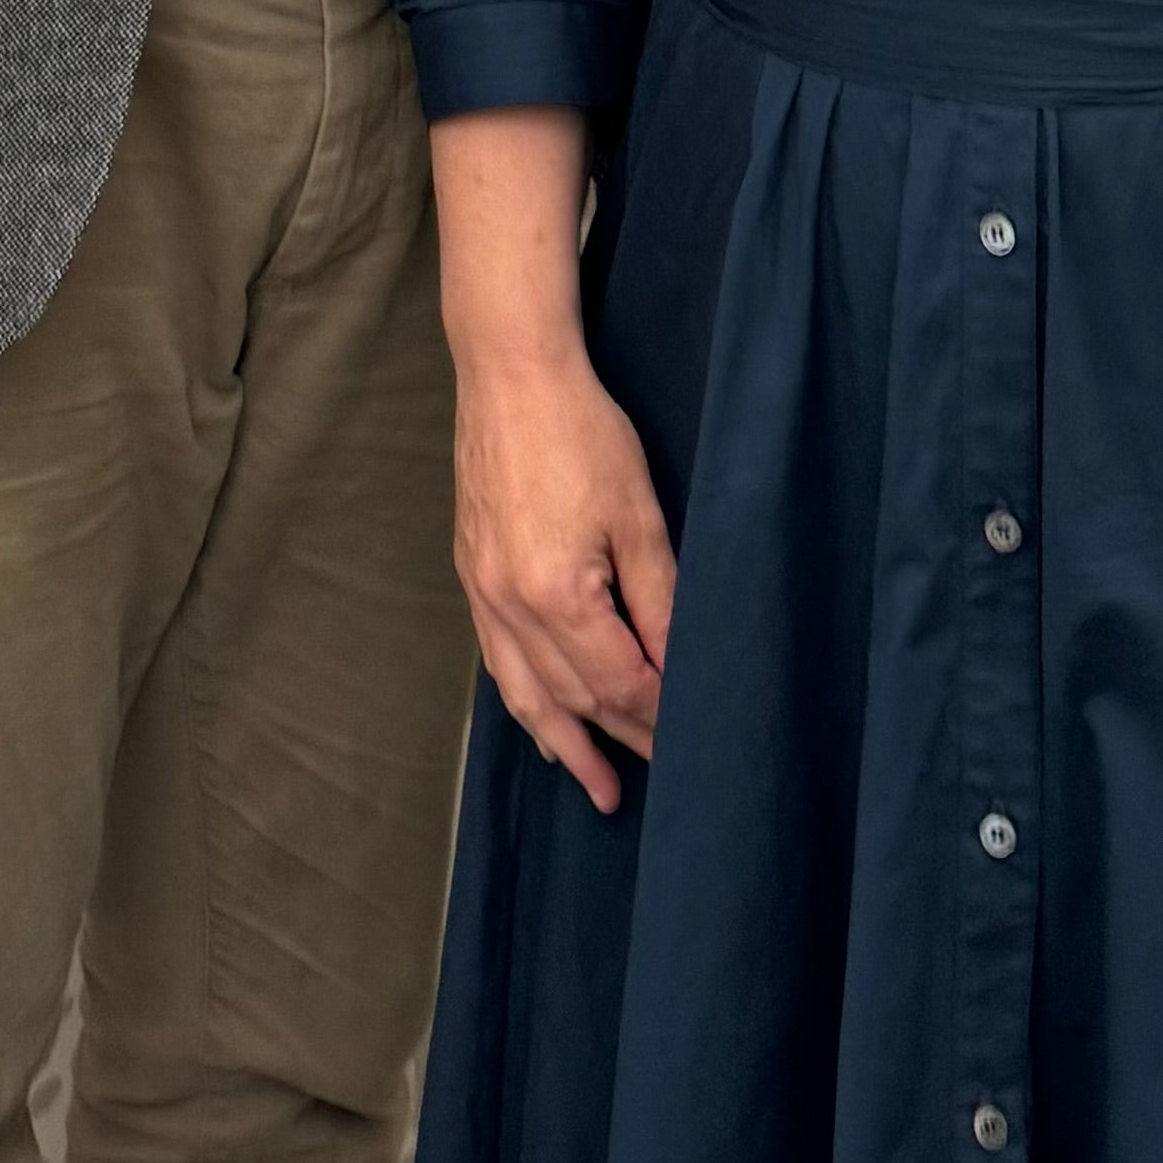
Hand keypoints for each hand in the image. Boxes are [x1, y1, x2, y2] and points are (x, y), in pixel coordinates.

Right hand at [453, 339, 676, 815]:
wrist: (510, 374)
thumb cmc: (582, 432)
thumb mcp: (639, 515)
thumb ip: (659, 601)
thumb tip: (678, 668)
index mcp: (556, 594)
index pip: (617, 682)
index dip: (657, 715)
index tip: (691, 740)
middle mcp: (509, 604)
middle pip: (573, 695)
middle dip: (622, 737)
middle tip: (663, 773)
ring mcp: (482, 592)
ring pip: (525, 692)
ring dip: (565, 742)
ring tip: (597, 788)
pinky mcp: (471, 574)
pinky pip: (496, 660)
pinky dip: (523, 700)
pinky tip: (542, 721)